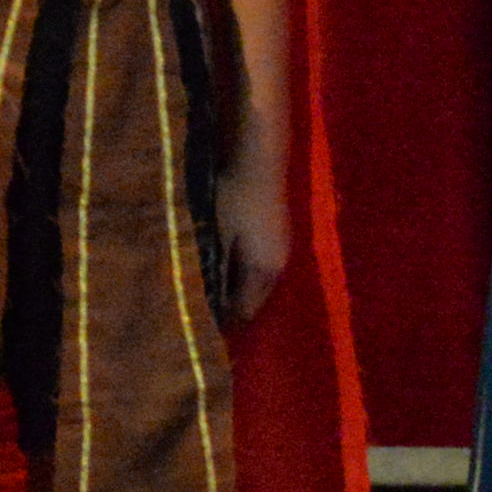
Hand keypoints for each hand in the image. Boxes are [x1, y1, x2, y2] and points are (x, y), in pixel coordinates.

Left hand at [213, 144, 289, 323]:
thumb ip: (220, 275)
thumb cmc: (234, 198)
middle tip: (210, 317)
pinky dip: (246, 273)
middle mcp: (279, 265)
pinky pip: (262, 266)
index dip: (228, 324)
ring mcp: (282, 247)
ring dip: (241, 290)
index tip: (208, 335)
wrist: (259, 156)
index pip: (246, 311)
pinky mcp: (279, 233)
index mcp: (265, 271)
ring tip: (218, 295)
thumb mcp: (220, 238)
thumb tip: (216, 308)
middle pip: (257, 299)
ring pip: (260, 282)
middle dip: (236, 309)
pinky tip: (231, 268)